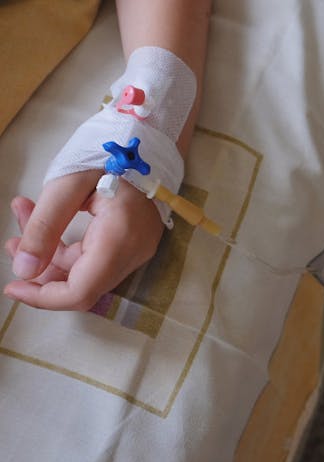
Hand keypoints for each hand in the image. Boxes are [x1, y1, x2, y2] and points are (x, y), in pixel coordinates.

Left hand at [4, 171, 163, 310]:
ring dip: (53, 256)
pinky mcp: (136, 244)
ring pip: (89, 273)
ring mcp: (138, 250)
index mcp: (120, 239)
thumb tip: (23, 271)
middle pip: (84, 285)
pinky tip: (51, 224)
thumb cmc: (109, 155)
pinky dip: (71, 248)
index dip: (43, 298)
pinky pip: (99, 260)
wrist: (151, 141)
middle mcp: (134, 253)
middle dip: (43, 270)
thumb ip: (43, 229)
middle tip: (12, 244)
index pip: (81, 291)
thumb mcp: (67, 185)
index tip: (12, 286)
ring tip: (26, 222)